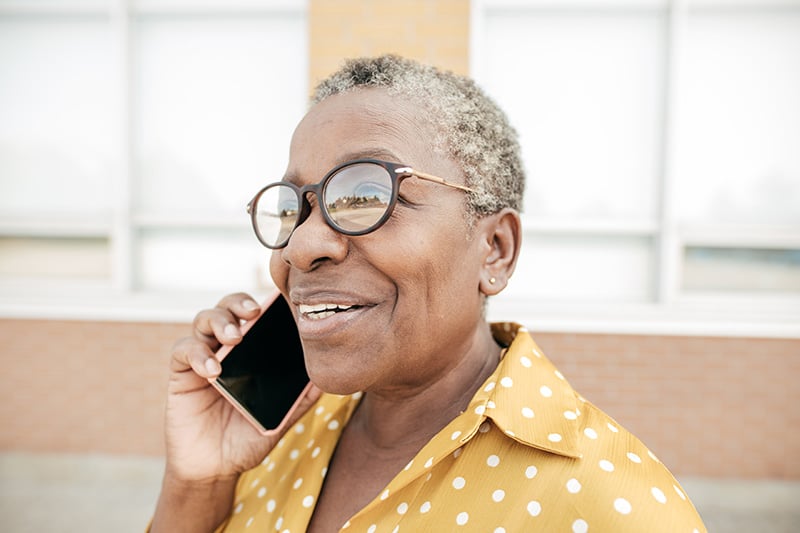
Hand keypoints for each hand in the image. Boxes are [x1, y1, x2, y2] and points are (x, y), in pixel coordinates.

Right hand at [162, 292, 320, 482]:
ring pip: (204, 319)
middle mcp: (227, 347)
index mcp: (252, 351)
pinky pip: (183, 350)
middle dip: (239, 302)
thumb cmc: (248, 437)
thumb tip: (329, 377)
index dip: (266, 302)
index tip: (282, 302)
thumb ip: (302, 397)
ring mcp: (203, 357)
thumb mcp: (281, 417)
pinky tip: (213, 370)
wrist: (216, 469)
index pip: (256, 315)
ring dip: (219, 321)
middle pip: (228, 307)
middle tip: (254, 313)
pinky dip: (197, 353)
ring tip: (235, 338)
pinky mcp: (181, 373)